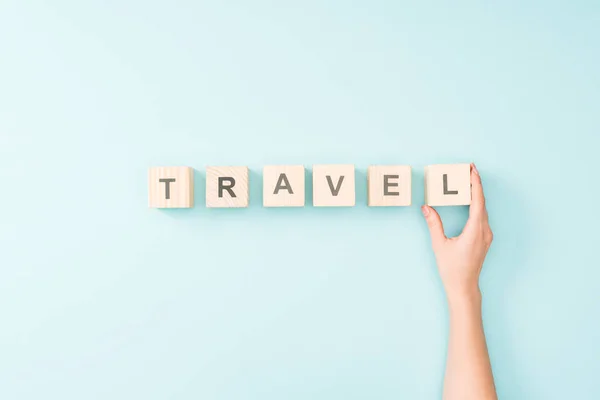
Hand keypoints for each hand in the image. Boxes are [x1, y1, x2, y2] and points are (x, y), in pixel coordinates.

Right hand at [421, 163, 492, 303]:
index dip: (476, 184)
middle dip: (476, 185)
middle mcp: (484, 231)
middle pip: (482, 202)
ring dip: (477, 195)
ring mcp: (486, 235)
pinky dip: (477, 205)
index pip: (478, 201)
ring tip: (469, 182)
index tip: (473, 170)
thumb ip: (433, 224)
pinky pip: (482, 217)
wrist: (464, 287)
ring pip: (483, 209)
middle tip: (469, 170)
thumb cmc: (452, 269)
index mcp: (475, 230)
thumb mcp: (439, 245)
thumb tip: (426, 207)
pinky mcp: (484, 239)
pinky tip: (470, 201)